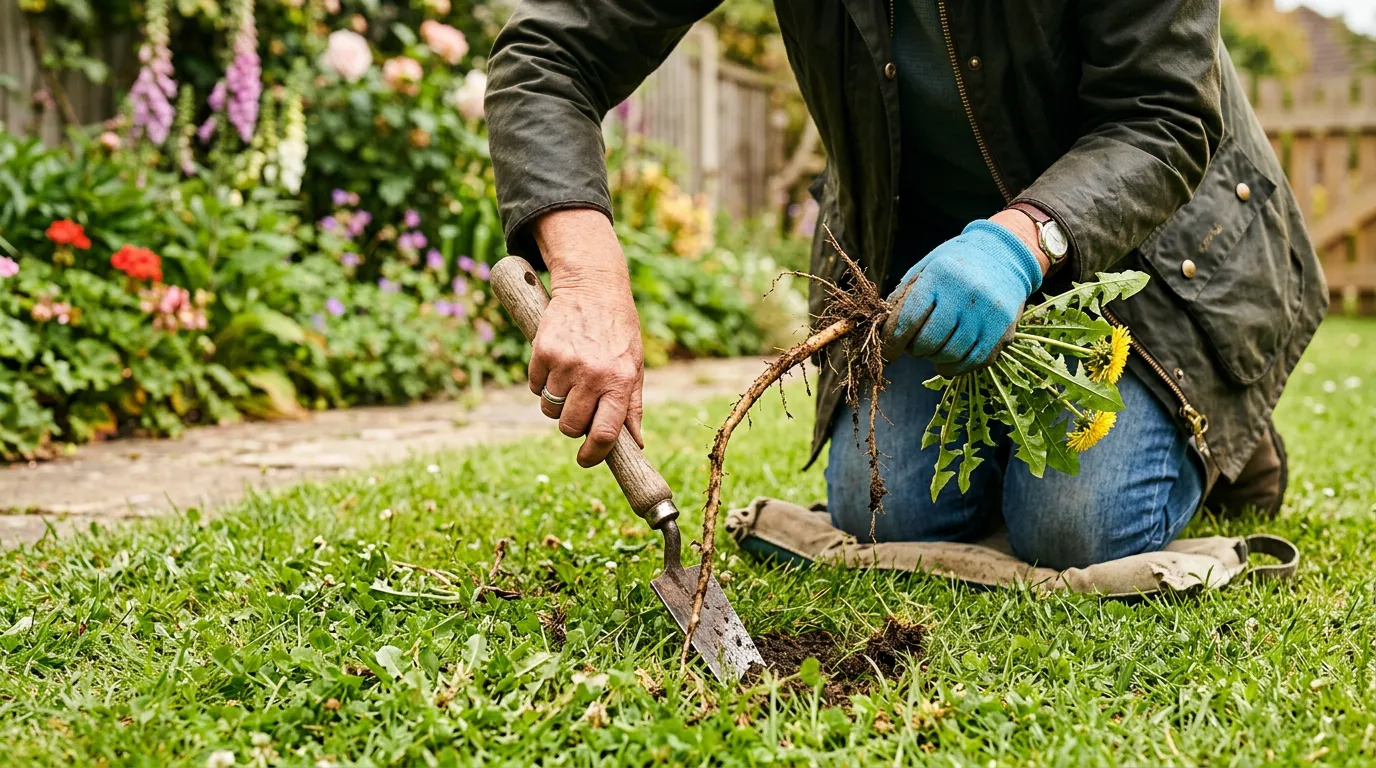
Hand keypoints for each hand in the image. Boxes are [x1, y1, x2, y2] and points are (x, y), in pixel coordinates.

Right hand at [529, 209, 644, 467]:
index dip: (593, 455)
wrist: (592, 285)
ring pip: (550, 408)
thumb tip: (637, 445)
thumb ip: (633, 406)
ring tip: (569, 380)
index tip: (585, 459)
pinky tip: (555, 363)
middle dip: (572, 426)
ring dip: (556, 403)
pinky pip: (534, 386)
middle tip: (578, 409)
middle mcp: (594, 375)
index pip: (605, 434)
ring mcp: (566, 363)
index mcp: (621, 382)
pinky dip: (541, 382)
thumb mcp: (634, 366)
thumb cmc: (618, 331)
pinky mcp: (543, 351)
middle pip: (571, 426)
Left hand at [880, 218, 1043, 374]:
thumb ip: (904, 297)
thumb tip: (883, 330)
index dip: (893, 341)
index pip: (909, 319)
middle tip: (913, 347)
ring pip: (950, 355)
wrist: (1003, 254)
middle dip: (914, 350)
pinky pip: (974, 361)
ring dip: (934, 358)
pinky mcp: (1004, 329)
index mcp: (941, 275)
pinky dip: (956, 367)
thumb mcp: (926, 268)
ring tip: (931, 350)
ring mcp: (988, 313)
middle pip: (929, 341)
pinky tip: (948, 360)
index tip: (887, 352)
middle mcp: (966, 294)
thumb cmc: (955, 264)